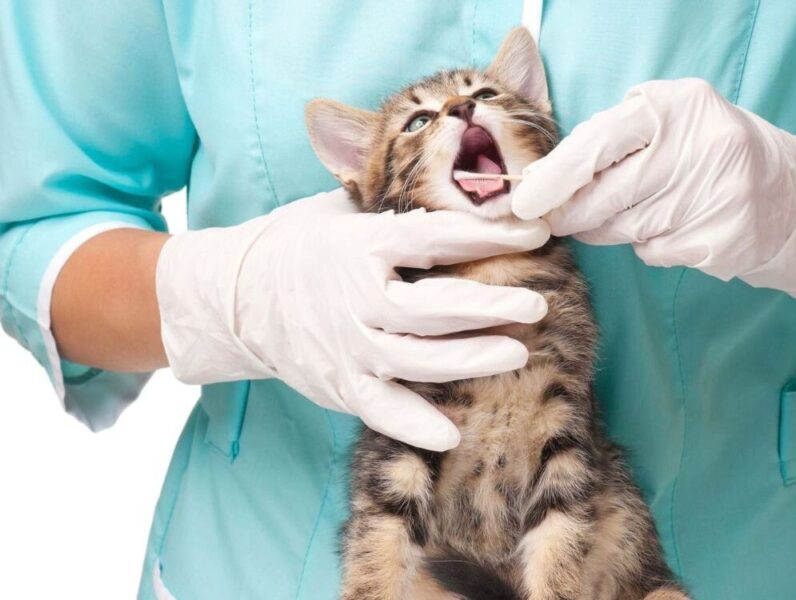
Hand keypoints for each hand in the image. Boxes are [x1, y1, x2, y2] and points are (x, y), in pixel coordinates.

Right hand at [156, 190, 549, 449]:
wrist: (233, 296)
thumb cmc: (300, 243)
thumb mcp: (341, 208)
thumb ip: (395, 205)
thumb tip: (465, 184)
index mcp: (360, 245)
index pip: (435, 237)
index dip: (489, 234)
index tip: (536, 233)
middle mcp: (355, 298)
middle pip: (433, 308)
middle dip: (489, 306)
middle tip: (535, 305)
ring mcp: (346, 346)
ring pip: (417, 360)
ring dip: (470, 359)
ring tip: (517, 354)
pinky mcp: (338, 384)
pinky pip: (380, 411)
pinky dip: (414, 425)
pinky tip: (452, 434)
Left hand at [512, 78, 795, 301]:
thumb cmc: (712, 155)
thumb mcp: (671, 124)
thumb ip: (613, 140)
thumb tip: (541, 178)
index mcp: (679, 107)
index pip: (599, 142)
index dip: (556, 176)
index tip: (523, 200)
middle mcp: (700, 147)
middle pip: (606, 195)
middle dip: (571, 213)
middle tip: (554, 220)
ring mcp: (715, 197)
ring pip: (625, 227)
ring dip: (610, 228)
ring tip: (630, 214)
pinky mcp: (723, 240)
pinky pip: (655, 251)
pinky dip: (651, 245)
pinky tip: (675, 229)